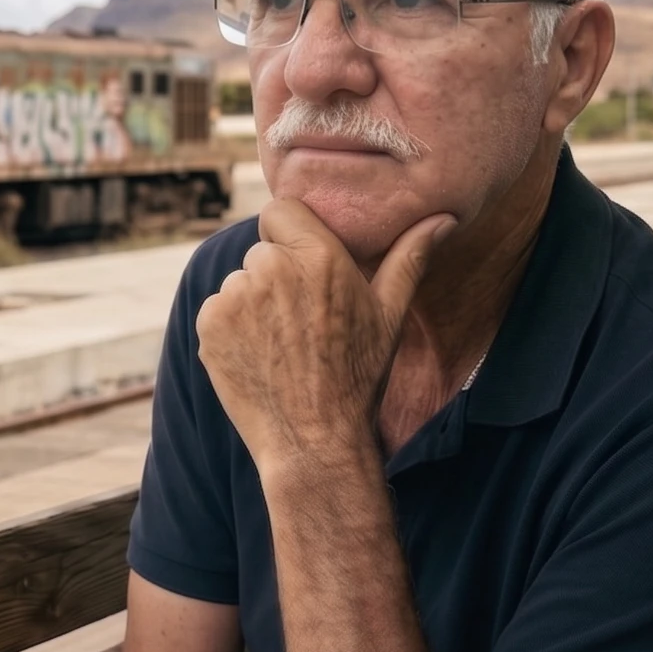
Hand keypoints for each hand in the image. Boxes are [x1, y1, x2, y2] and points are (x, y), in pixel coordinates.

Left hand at [194, 199, 455, 470]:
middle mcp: (270, 268)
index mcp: (318, 256)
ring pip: (239, 282)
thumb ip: (409, 258)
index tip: (303, 266)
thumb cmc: (358, 377)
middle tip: (301, 320)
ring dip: (252, 303)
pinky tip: (259, 356)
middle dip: (277, 275)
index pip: (281, 210)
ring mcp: (234, 296)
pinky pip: (217, 310)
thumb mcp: (390, 316)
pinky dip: (230, 328)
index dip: (290, 235)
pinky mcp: (208, 324)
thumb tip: (444, 219)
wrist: (314, 441)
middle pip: (262, 250)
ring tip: (282, 344)